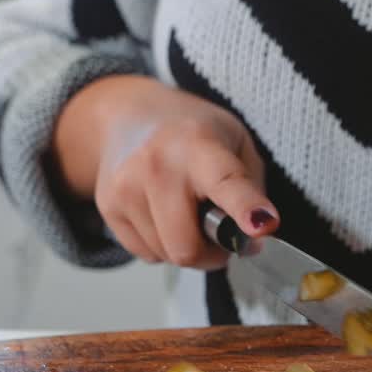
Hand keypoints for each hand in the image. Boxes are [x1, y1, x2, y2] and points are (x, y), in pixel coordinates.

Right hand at [53, 76, 276, 266]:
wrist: (128, 116)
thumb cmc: (191, 132)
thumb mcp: (236, 142)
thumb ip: (252, 188)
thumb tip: (254, 236)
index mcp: (199, 145)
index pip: (227, 183)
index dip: (246, 209)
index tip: (263, 226)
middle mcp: (157, 166)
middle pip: (186, 248)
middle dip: (211, 254)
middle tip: (220, 234)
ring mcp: (126, 188)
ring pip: (167, 256)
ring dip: (186, 247)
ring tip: (187, 213)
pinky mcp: (107, 207)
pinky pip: (147, 255)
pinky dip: (162, 245)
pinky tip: (162, 214)